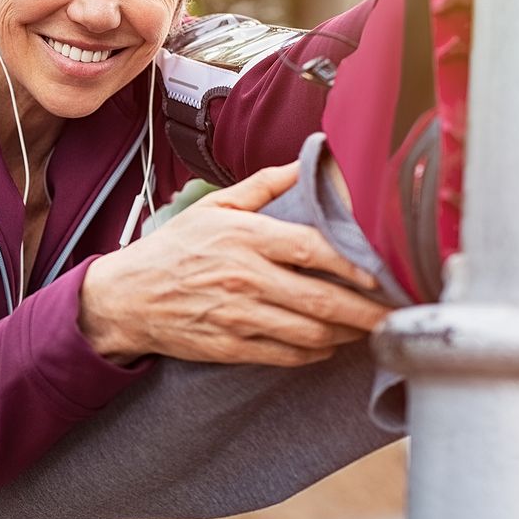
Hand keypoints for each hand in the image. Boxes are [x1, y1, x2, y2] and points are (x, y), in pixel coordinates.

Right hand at [79, 161, 391, 367]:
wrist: (124, 298)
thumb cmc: (171, 250)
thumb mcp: (212, 207)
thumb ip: (264, 186)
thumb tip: (306, 163)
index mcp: (243, 238)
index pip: (312, 250)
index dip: (354, 265)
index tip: (380, 275)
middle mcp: (244, 278)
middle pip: (322, 299)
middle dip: (367, 311)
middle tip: (394, 315)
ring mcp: (238, 316)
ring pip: (311, 332)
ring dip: (346, 334)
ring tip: (366, 329)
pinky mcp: (231, 346)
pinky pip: (287, 355)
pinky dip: (315, 353)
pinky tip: (327, 343)